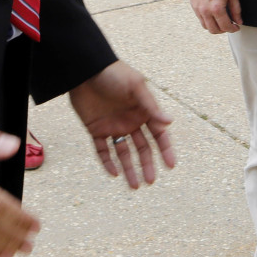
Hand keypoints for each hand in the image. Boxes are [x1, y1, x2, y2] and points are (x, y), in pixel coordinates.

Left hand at [69, 60, 174, 188]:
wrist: (85, 70)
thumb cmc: (114, 74)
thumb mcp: (135, 87)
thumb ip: (151, 106)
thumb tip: (170, 122)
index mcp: (144, 110)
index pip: (158, 134)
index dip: (165, 149)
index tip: (170, 166)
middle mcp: (131, 121)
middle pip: (142, 147)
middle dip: (147, 165)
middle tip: (150, 181)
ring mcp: (114, 126)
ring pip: (124, 152)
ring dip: (129, 168)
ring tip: (134, 186)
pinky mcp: (96, 129)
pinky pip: (103, 150)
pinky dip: (108, 162)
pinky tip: (114, 173)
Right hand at [190, 0, 241, 33]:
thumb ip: (236, 10)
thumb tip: (238, 21)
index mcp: (217, 8)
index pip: (225, 26)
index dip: (232, 29)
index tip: (236, 27)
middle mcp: (206, 10)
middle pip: (214, 30)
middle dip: (223, 30)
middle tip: (229, 26)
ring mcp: (198, 9)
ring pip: (206, 26)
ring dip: (214, 27)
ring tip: (221, 22)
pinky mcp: (194, 5)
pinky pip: (200, 19)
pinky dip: (207, 21)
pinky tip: (213, 15)